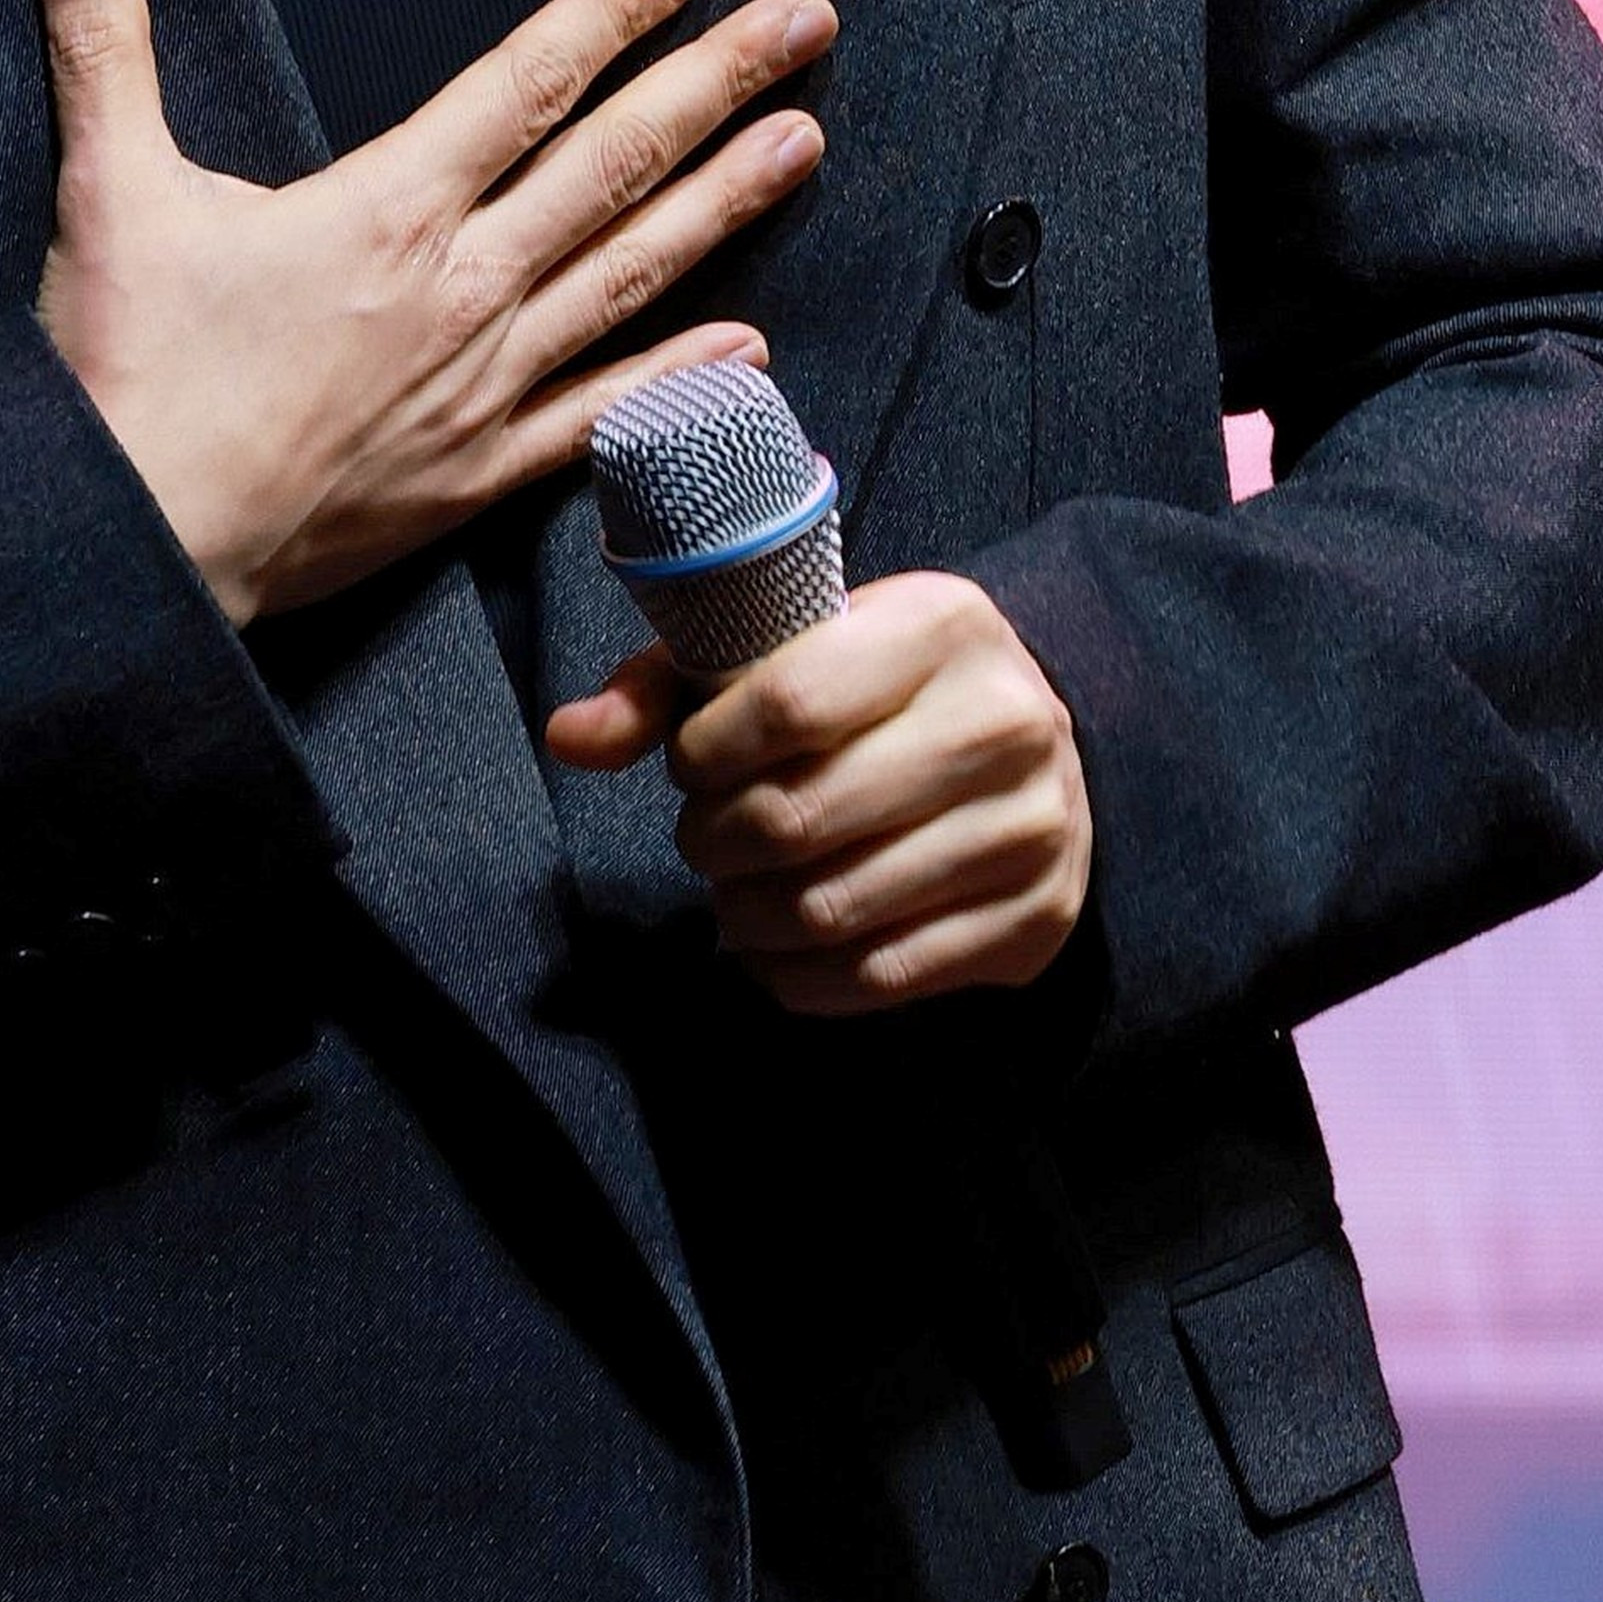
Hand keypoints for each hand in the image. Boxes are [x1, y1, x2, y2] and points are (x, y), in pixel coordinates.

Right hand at [30, 0, 834, 629]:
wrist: (129, 544)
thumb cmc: (124, 371)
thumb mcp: (104, 188)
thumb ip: (103, 48)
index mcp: (385, 208)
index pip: (527, 83)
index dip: (612, 13)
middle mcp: (458, 287)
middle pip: (613, 163)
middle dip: (716, 82)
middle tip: (804, 25)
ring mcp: (480, 385)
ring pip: (631, 274)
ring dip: (725, 204)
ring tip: (803, 143)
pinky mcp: (474, 474)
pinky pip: (603, 418)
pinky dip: (680, 379)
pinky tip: (750, 346)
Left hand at [542, 575, 1091, 1012]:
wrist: (1034, 740)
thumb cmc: (878, 683)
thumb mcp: (791, 645)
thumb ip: (669, 683)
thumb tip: (566, 736)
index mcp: (944, 624)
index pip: (788, 703)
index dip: (705, 750)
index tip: (690, 764)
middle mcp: (1004, 723)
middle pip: (800, 817)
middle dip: (714, 842)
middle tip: (702, 839)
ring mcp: (1031, 830)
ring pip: (832, 909)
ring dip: (747, 917)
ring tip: (732, 894)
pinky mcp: (1036, 920)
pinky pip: (882, 977)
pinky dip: (800, 976)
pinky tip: (774, 949)